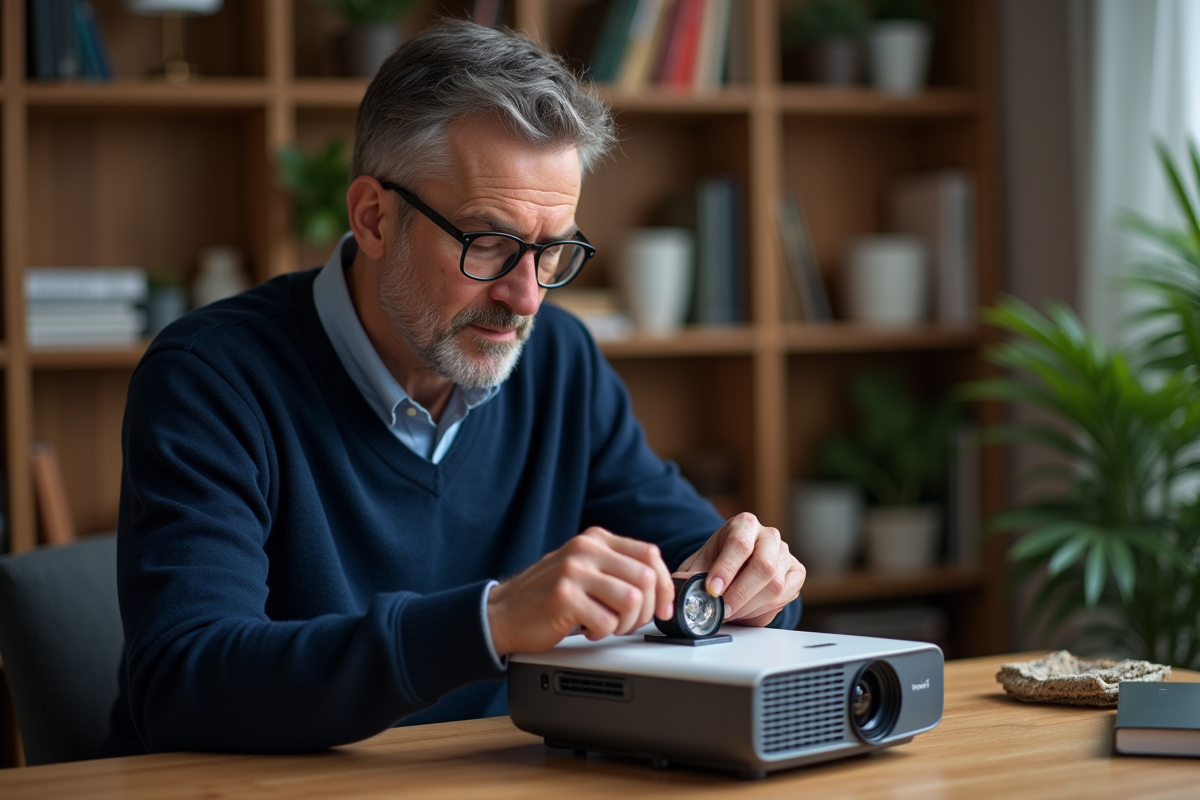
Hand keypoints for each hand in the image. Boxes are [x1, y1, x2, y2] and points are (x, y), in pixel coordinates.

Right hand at [487, 527, 674, 655]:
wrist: (502, 613)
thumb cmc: (547, 596)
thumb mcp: (584, 569)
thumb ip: (618, 569)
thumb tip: (663, 587)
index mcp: (595, 539)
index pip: (650, 554)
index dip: (665, 585)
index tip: (663, 608)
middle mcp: (585, 550)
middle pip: (646, 578)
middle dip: (647, 610)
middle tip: (629, 623)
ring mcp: (573, 571)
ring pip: (632, 600)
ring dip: (626, 624)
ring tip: (607, 626)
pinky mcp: (563, 597)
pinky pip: (607, 622)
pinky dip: (602, 634)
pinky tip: (587, 630)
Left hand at [676, 512, 804, 626]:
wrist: (738, 563)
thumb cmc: (718, 560)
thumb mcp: (700, 563)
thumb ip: (691, 574)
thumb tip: (678, 587)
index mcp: (743, 524)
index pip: (739, 544)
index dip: (726, 569)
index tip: (712, 589)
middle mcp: (768, 535)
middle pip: (764, 566)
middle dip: (740, 594)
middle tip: (722, 609)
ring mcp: (785, 553)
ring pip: (776, 584)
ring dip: (751, 605)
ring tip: (731, 612)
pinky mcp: (796, 572)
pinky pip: (786, 594)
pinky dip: (765, 608)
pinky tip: (748, 611)